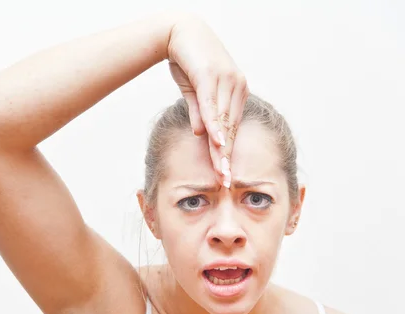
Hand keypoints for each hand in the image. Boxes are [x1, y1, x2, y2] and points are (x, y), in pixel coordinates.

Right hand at [167, 16, 248, 187]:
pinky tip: (216, 142)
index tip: (225, 176)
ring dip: (221, 148)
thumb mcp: (193, 91)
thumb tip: (200, 134)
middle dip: (227, 158)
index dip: (228, 154)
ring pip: (223, 122)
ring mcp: (226, 80)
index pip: (232, 130)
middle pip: (230, 130)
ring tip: (222, 171)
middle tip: (226, 182)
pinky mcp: (210, 75)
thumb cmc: (187, 60)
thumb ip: (199, 112)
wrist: (178, 31)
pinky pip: (212, 106)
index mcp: (235, 92)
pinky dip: (214, 125)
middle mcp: (236, 86)